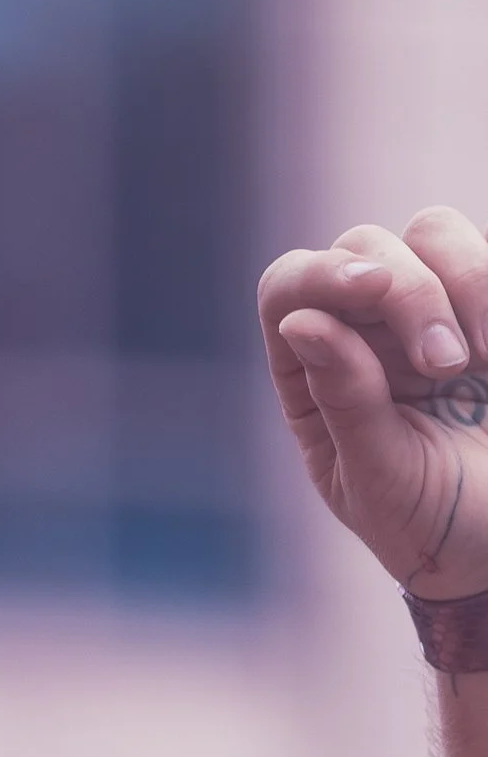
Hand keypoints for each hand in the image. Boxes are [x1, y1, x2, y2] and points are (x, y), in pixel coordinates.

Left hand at [261, 208, 487, 599]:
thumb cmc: (434, 523)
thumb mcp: (381, 478)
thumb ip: (346, 403)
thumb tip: (301, 322)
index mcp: (313, 375)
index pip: (288, 289)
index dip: (320, 274)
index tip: (373, 289)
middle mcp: (363, 331)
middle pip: (362, 248)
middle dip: (409, 293)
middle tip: (447, 366)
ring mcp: (428, 312)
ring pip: (430, 233)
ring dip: (462, 279)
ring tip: (479, 359)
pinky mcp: (483, 306)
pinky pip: (487, 254)